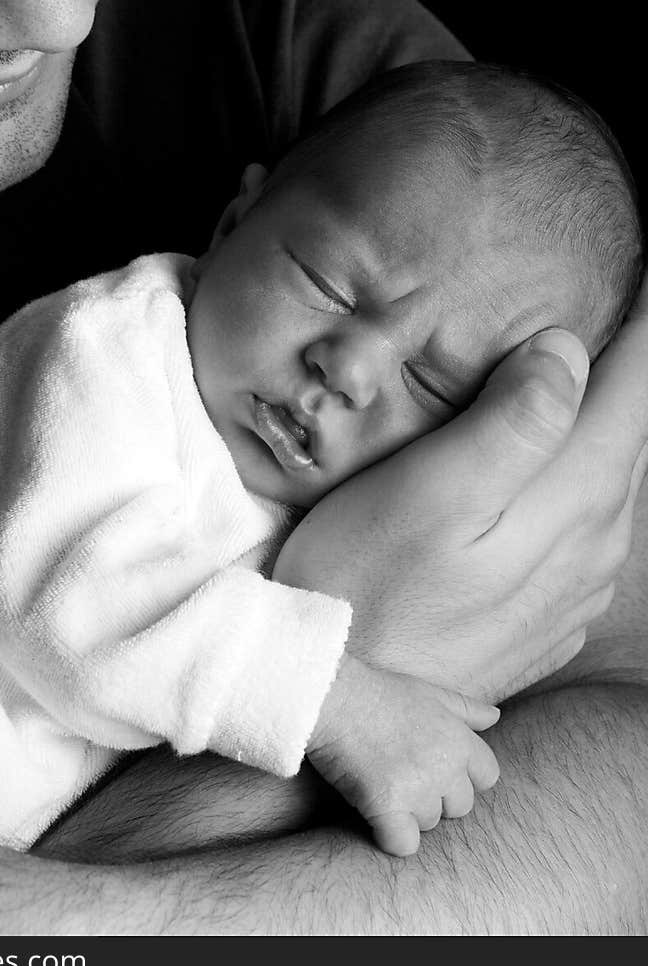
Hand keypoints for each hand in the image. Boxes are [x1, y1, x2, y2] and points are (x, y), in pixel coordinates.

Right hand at [274, 296, 647, 700]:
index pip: (636, 386)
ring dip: (613, 412)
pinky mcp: (550, 605)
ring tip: (599, 359)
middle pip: (635, 427)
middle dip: (634, 360)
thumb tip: (567, 349)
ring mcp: (577, 580)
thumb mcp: (427, 495)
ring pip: (616, 472)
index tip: (642, 261)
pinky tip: (559, 454)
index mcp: (574, 497)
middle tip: (627, 296)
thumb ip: (510, 422)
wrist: (348, 704)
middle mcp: (594, 540)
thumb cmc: (363, 585)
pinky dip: (589, 467)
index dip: (644, 318)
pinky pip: (592, 518)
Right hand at [308, 654, 499, 855]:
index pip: (487, 777)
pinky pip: (403, 844)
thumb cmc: (377, 691)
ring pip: (429, 824)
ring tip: (382, 782)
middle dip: (436, 797)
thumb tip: (496, 716)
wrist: (331, 696)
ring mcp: (417, 788)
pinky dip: (390, 837)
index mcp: (459, 738)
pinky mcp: (387, 806)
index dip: (463, 776)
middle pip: (459, 807)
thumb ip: (465, 709)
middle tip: (402, 775)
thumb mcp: (428, 691)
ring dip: (408, 813)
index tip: (436, 769)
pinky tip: (374, 814)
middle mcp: (445, 765)